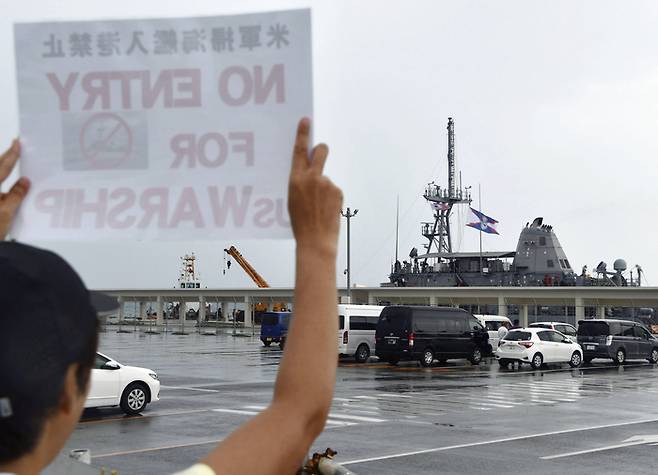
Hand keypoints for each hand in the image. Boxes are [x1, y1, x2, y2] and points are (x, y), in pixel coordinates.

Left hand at [0, 140, 29, 239]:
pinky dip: (4, 190)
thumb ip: (16, 196)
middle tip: (15, 149)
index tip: (17, 143)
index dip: (11, 155)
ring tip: (17, 171)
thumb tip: (25, 182)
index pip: (2, 167)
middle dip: (6, 160)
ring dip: (5, 175)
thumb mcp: (6, 214)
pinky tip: (13, 194)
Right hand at [288, 118, 341, 254]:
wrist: (315, 240)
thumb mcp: (292, 199)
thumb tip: (307, 174)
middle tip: (320, 152)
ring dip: (324, 189)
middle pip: (321, 151)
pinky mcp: (338, 191)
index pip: (299, 151)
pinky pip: (333, 191)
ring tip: (318, 208)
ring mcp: (327, 184)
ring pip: (326, 179)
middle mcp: (312, 178)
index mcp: (295, 179)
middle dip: (321, 149)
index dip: (303, 134)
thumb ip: (299, 183)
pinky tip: (326, 211)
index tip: (306, 121)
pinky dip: (330, 198)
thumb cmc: (300, 223)